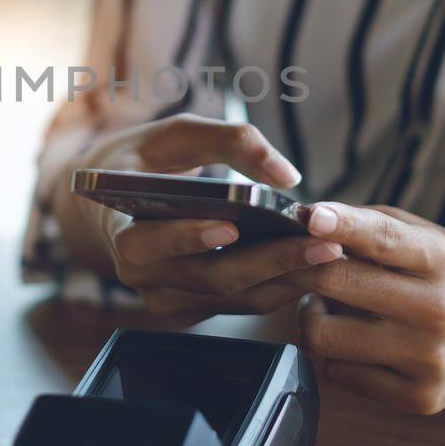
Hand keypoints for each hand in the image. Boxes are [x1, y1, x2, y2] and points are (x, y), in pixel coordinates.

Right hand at [53, 114, 341, 320]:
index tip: (230, 225)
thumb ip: (230, 142)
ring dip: (284, 279)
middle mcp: (140, 276)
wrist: (115, 205)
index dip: (186, 238)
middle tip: (320, 244)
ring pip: (232, 299)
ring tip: (329, 253)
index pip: (147, 244)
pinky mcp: (193, 310)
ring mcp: (166, 299)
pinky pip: (241, 305)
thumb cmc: (146, 162)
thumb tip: (286, 175)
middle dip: (269, 262)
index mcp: (120, 230)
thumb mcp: (177, 135)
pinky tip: (311, 266)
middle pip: (209, 278)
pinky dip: (279, 287)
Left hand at [296, 202, 444, 413]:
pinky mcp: (420, 398)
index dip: (342, 225)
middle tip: (294, 265)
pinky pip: (338, 374)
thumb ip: (371, 227)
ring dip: (311, 317)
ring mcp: (428, 360)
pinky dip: (335, 355)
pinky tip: (355, 342)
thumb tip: (305, 221)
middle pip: (335, 284)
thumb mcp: (429, 237)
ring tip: (327, 306)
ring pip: (323, 337)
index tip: (310, 217)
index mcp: (441, 261)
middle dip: (299, 269)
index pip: (384, 239)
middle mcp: (437, 310)